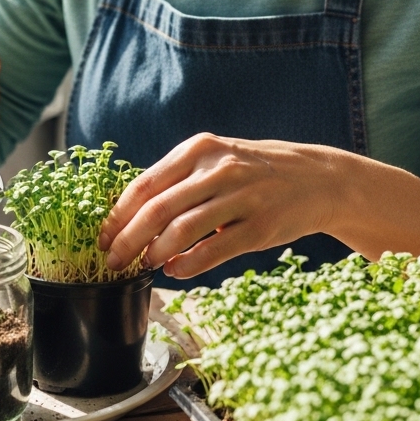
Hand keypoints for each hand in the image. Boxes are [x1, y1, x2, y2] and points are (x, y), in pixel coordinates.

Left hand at [98, 134, 335, 279]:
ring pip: (182, 231)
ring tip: (144, 265)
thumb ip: (179, 179)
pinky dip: (188, 265)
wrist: (317, 179)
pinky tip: (175, 271)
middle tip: (112, 261)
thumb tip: (130, 213)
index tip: (102, 238)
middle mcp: (218, 169)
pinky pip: (213, 250)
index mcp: (200, 149)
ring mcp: (241, 197)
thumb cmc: (255, 172)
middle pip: (157, 210)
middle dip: (128, 240)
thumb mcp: (217, 159)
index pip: (146, 184)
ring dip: (155, 253)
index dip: (119, 215)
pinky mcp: (259, 227)